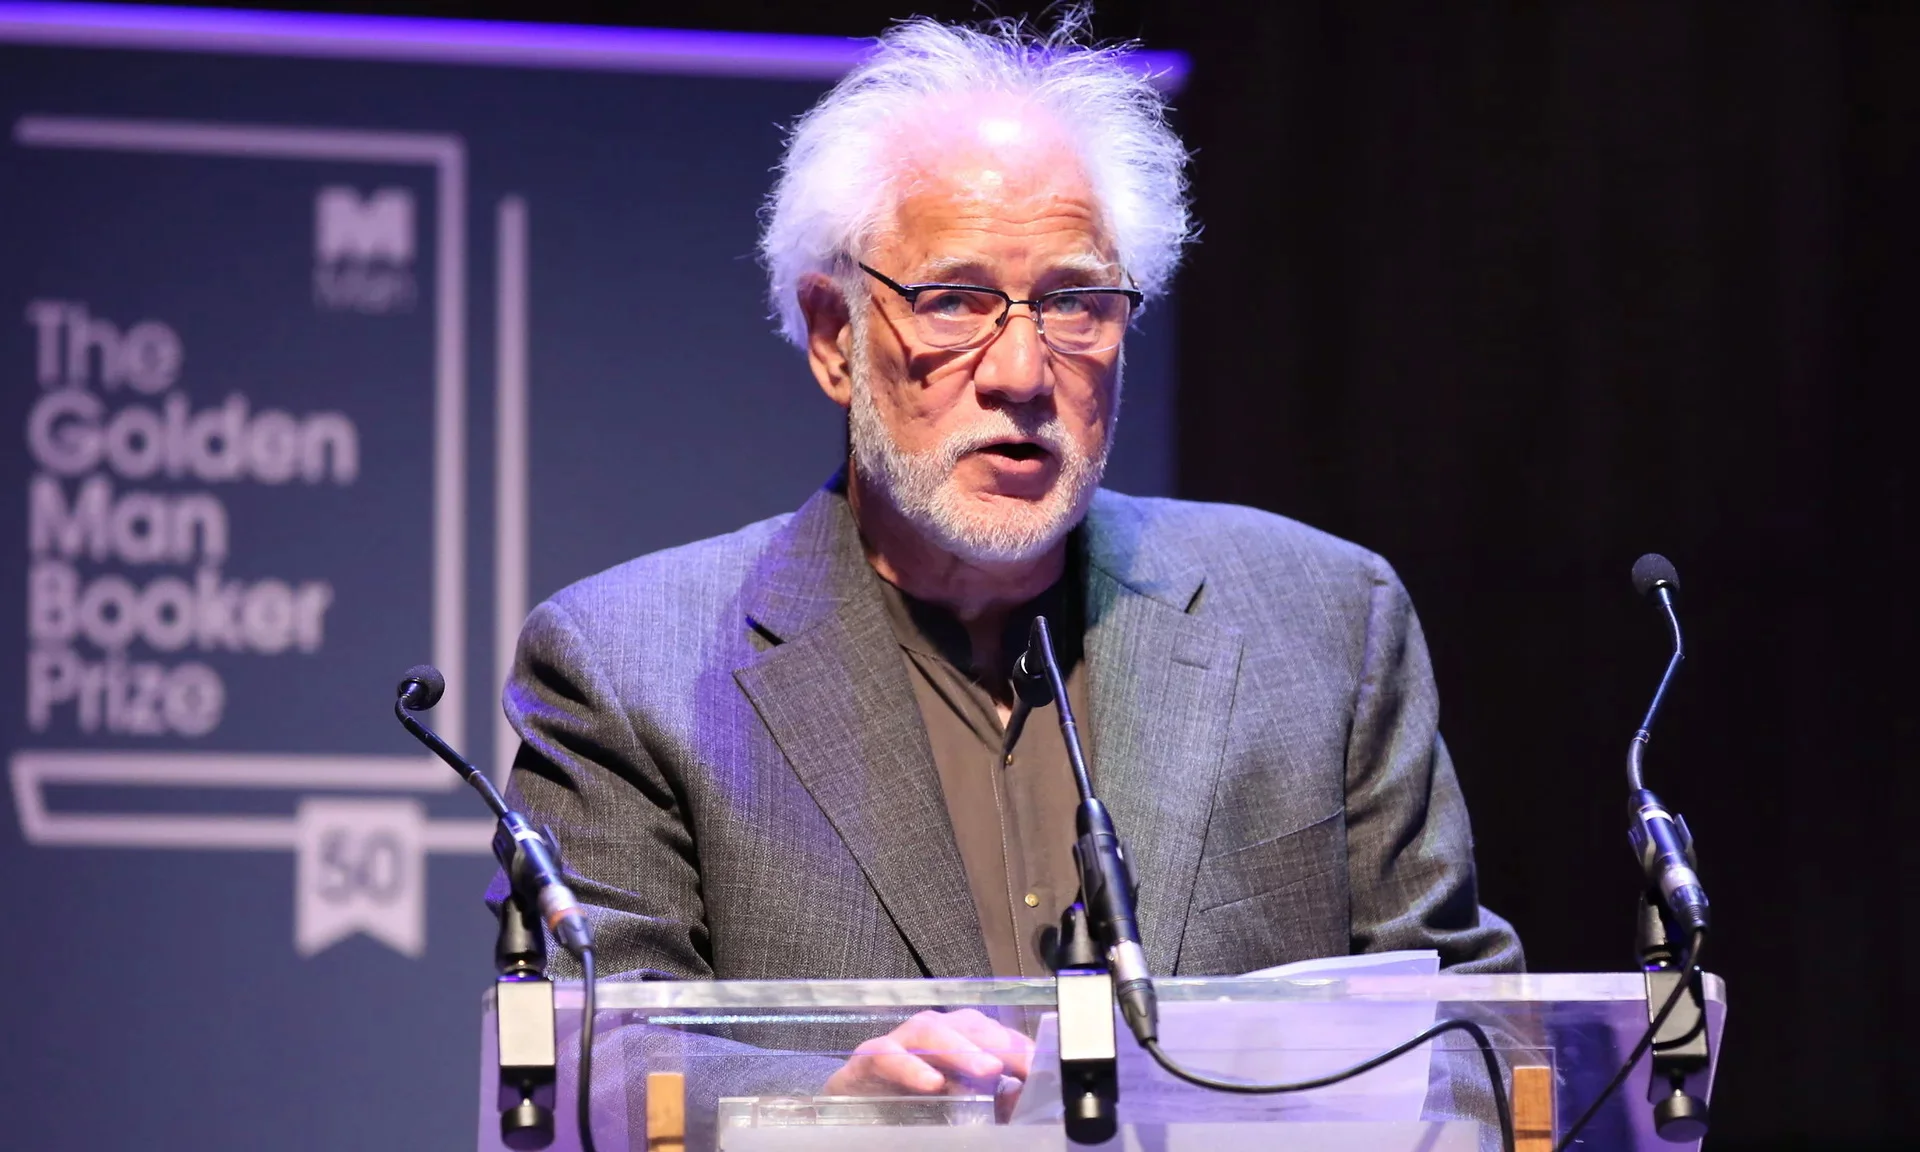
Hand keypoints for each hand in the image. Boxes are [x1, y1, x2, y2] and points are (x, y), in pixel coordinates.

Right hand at [823, 1008, 1034, 1116]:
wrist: (855, 1111)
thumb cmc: (909, 1108)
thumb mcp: (961, 1109)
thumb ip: (993, 1103)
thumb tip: (1023, 1096)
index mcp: (959, 1044)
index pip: (995, 1034)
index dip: (1019, 1046)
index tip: (1043, 1066)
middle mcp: (932, 1037)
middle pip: (968, 1024)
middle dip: (998, 1042)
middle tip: (1023, 1066)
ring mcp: (899, 1043)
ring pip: (931, 1028)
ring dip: (961, 1047)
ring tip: (988, 1069)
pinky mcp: (868, 1059)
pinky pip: (888, 1054)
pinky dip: (911, 1066)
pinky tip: (932, 1083)